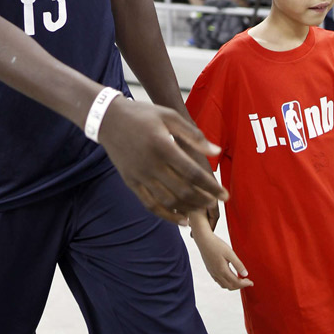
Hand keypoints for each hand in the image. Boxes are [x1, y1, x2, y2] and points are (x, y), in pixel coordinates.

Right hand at [98, 99, 227, 225]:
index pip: (193, 173)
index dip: (211, 186)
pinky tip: (181, 219)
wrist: (108, 119)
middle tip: (215, 201)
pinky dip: (167, 215)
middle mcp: (151, 164)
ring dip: (188, 208)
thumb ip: (193, 135)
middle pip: (183, 190)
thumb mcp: (169, 116)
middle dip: (203, 199)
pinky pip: (150, 205)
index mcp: (163, 146)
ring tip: (202, 209)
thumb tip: (216, 151)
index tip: (225, 194)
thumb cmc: (142, 114)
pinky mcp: (131, 182)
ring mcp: (139, 175)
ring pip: (168, 201)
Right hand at [193, 225, 253, 289]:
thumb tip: (245, 274)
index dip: (245, 284)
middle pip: (230, 286)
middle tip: (247, 281)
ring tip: (239, 280)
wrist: (203, 239)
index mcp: (222, 270)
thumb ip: (238, 264)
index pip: (236, 283)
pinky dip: (226, 282)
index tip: (251, 282)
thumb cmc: (216, 244)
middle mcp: (217, 274)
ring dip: (233, 285)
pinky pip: (219, 281)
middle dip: (240, 286)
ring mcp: (212, 272)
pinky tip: (229, 276)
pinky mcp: (210, 270)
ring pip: (224, 285)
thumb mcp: (230, 253)